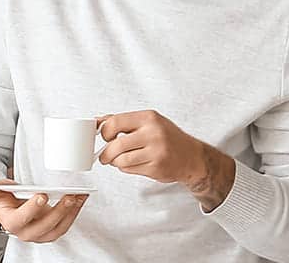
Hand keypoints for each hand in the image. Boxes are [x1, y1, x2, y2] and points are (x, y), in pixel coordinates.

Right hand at [0, 176, 87, 242]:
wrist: (9, 213)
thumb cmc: (3, 203)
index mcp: (11, 223)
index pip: (22, 218)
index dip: (32, 208)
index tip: (42, 195)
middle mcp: (26, 233)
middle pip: (45, 225)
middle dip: (59, 211)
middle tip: (68, 196)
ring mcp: (40, 235)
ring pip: (58, 228)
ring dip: (70, 213)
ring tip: (78, 197)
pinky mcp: (51, 232)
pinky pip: (65, 225)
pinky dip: (74, 213)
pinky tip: (80, 200)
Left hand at [98, 110, 235, 209]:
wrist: (192, 157)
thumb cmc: (167, 137)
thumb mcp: (148, 122)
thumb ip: (122, 120)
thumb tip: (96, 121)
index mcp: (149, 118)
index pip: (114, 122)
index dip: (104, 132)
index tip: (104, 137)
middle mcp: (154, 134)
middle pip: (116, 145)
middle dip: (106, 153)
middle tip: (105, 155)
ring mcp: (156, 152)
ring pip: (121, 160)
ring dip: (115, 162)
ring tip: (119, 160)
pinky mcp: (156, 168)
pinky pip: (130, 170)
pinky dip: (126, 168)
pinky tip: (134, 164)